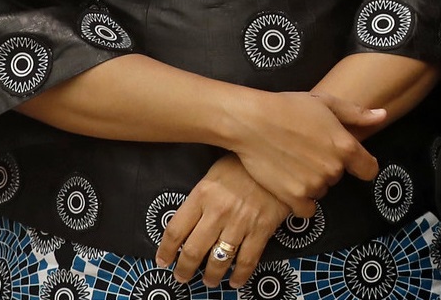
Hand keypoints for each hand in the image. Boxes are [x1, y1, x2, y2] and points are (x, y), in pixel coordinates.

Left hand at [156, 154, 288, 288]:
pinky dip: (239, 276)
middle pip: (193, 250)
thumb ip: (200, 199)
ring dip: (211, 276)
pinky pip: (247, 260)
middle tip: (181, 277)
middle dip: (184, 269)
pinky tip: (235, 281)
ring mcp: (240, 222)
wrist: (278, 158)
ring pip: (219, 260)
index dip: (166, 250)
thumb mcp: (214, 174)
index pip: (175, 230)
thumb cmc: (243, 164)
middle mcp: (218, 211)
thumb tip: (188, 226)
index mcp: (202, 194)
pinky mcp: (261, 229)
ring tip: (208, 281)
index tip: (163, 260)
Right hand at [232, 90, 382, 213]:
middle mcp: (333, 169)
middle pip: (339, 177)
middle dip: (328, 167)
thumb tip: (382, 116)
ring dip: (313, 182)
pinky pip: (307, 210)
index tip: (352, 162)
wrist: (252, 122)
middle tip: (308, 150)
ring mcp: (314, 185)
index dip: (362, 165)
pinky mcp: (293, 197)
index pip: (369, 169)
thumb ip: (356, 114)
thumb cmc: (288, 107)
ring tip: (293, 161)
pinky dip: (301, 201)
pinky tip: (290, 183)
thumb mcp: (326, 103)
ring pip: (322, 190)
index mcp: (345, 146)